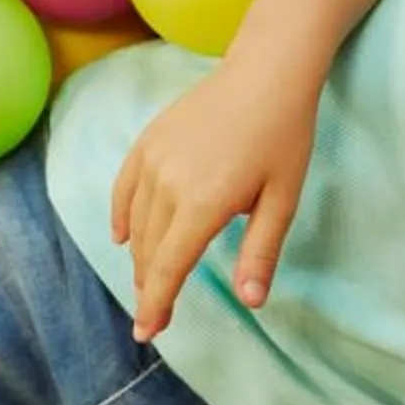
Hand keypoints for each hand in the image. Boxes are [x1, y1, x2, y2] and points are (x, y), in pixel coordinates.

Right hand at [110, 61, 325, 343]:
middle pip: (149, 250)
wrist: (267, 70)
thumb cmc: (284, 135)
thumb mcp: (282, 198)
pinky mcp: (148, 140)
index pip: (168, 268)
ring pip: (136, 223)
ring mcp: (154, 159)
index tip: (147, 333)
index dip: (155, 304)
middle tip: (156, 316)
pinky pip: (124, 188)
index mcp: (202, 203)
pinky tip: (122, 237)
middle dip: (150, 286)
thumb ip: (260, 252)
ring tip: (149, 281)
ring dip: (140, 256)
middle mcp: (169, 183)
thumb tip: (251, 303)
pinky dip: (121, 216)